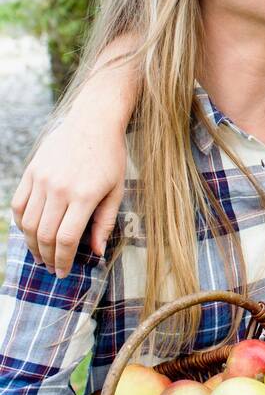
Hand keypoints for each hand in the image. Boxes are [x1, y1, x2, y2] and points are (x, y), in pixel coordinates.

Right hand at [11, 115, 127, 277]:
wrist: (93, 122)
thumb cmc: (110, 157)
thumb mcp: (116, 190)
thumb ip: (105, 223)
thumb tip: (96, 252)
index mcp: (84, 195)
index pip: (67, 239)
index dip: (64, 261)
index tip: (64, 273)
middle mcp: (59, 188)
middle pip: (44, 235)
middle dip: (48, 257)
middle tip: (52, 268)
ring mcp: (42, 179)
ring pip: (28, 223)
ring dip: (32, 244)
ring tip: (41, 255)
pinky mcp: (31, 171)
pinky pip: (18, 204)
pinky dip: (21, 223)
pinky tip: (30, 232)